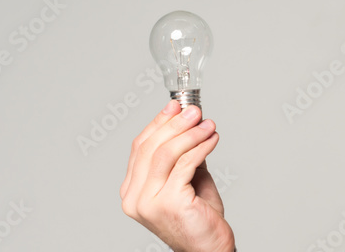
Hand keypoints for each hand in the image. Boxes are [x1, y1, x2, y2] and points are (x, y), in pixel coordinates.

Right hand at [121, 101, 234, 251]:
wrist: (208, 250)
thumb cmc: (199, 220)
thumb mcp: (187, 180)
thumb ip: (183, 156)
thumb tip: (189, 124)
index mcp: (132, 191)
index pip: (140, 148)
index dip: (158, 123)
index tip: (175, 106)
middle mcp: (134, 197)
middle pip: (150, 147)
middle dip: (175, 124)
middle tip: (195, 111)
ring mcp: (149, 202)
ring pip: (166, 154)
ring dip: (190, 134)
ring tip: (208, 124)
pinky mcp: (169, 203)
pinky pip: (185, 165)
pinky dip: (201, 147)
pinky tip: (212, 139)